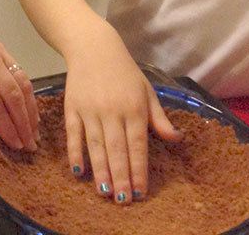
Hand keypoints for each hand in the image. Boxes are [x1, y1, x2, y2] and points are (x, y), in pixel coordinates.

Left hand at [0, 16, 39, 152]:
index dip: (7, 127)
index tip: (16, 145)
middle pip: (13, 94)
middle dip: (24, 123)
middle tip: (31, 145)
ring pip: (22, 83)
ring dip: (30, 109)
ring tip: (34, 132)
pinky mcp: (2, 48)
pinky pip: (20, 72)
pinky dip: (28, 93)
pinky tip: (30, 109)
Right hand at [62, 45, 180, 204]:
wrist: (92, 46)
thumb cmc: (124, 72)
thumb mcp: (147, 91)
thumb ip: (159, 118)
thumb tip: (176, 139)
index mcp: (134, 108)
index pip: (138, 144)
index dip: (139, 169)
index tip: (141, 191)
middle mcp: (112, 111)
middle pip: (117, 149)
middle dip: (121, 177)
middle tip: (123, 200)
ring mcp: (90, 110)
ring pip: (95, 145)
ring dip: (100, 169)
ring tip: (104, 192)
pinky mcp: (72, 107)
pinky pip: (73, 134)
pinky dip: (75, 153)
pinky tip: (78, 171)